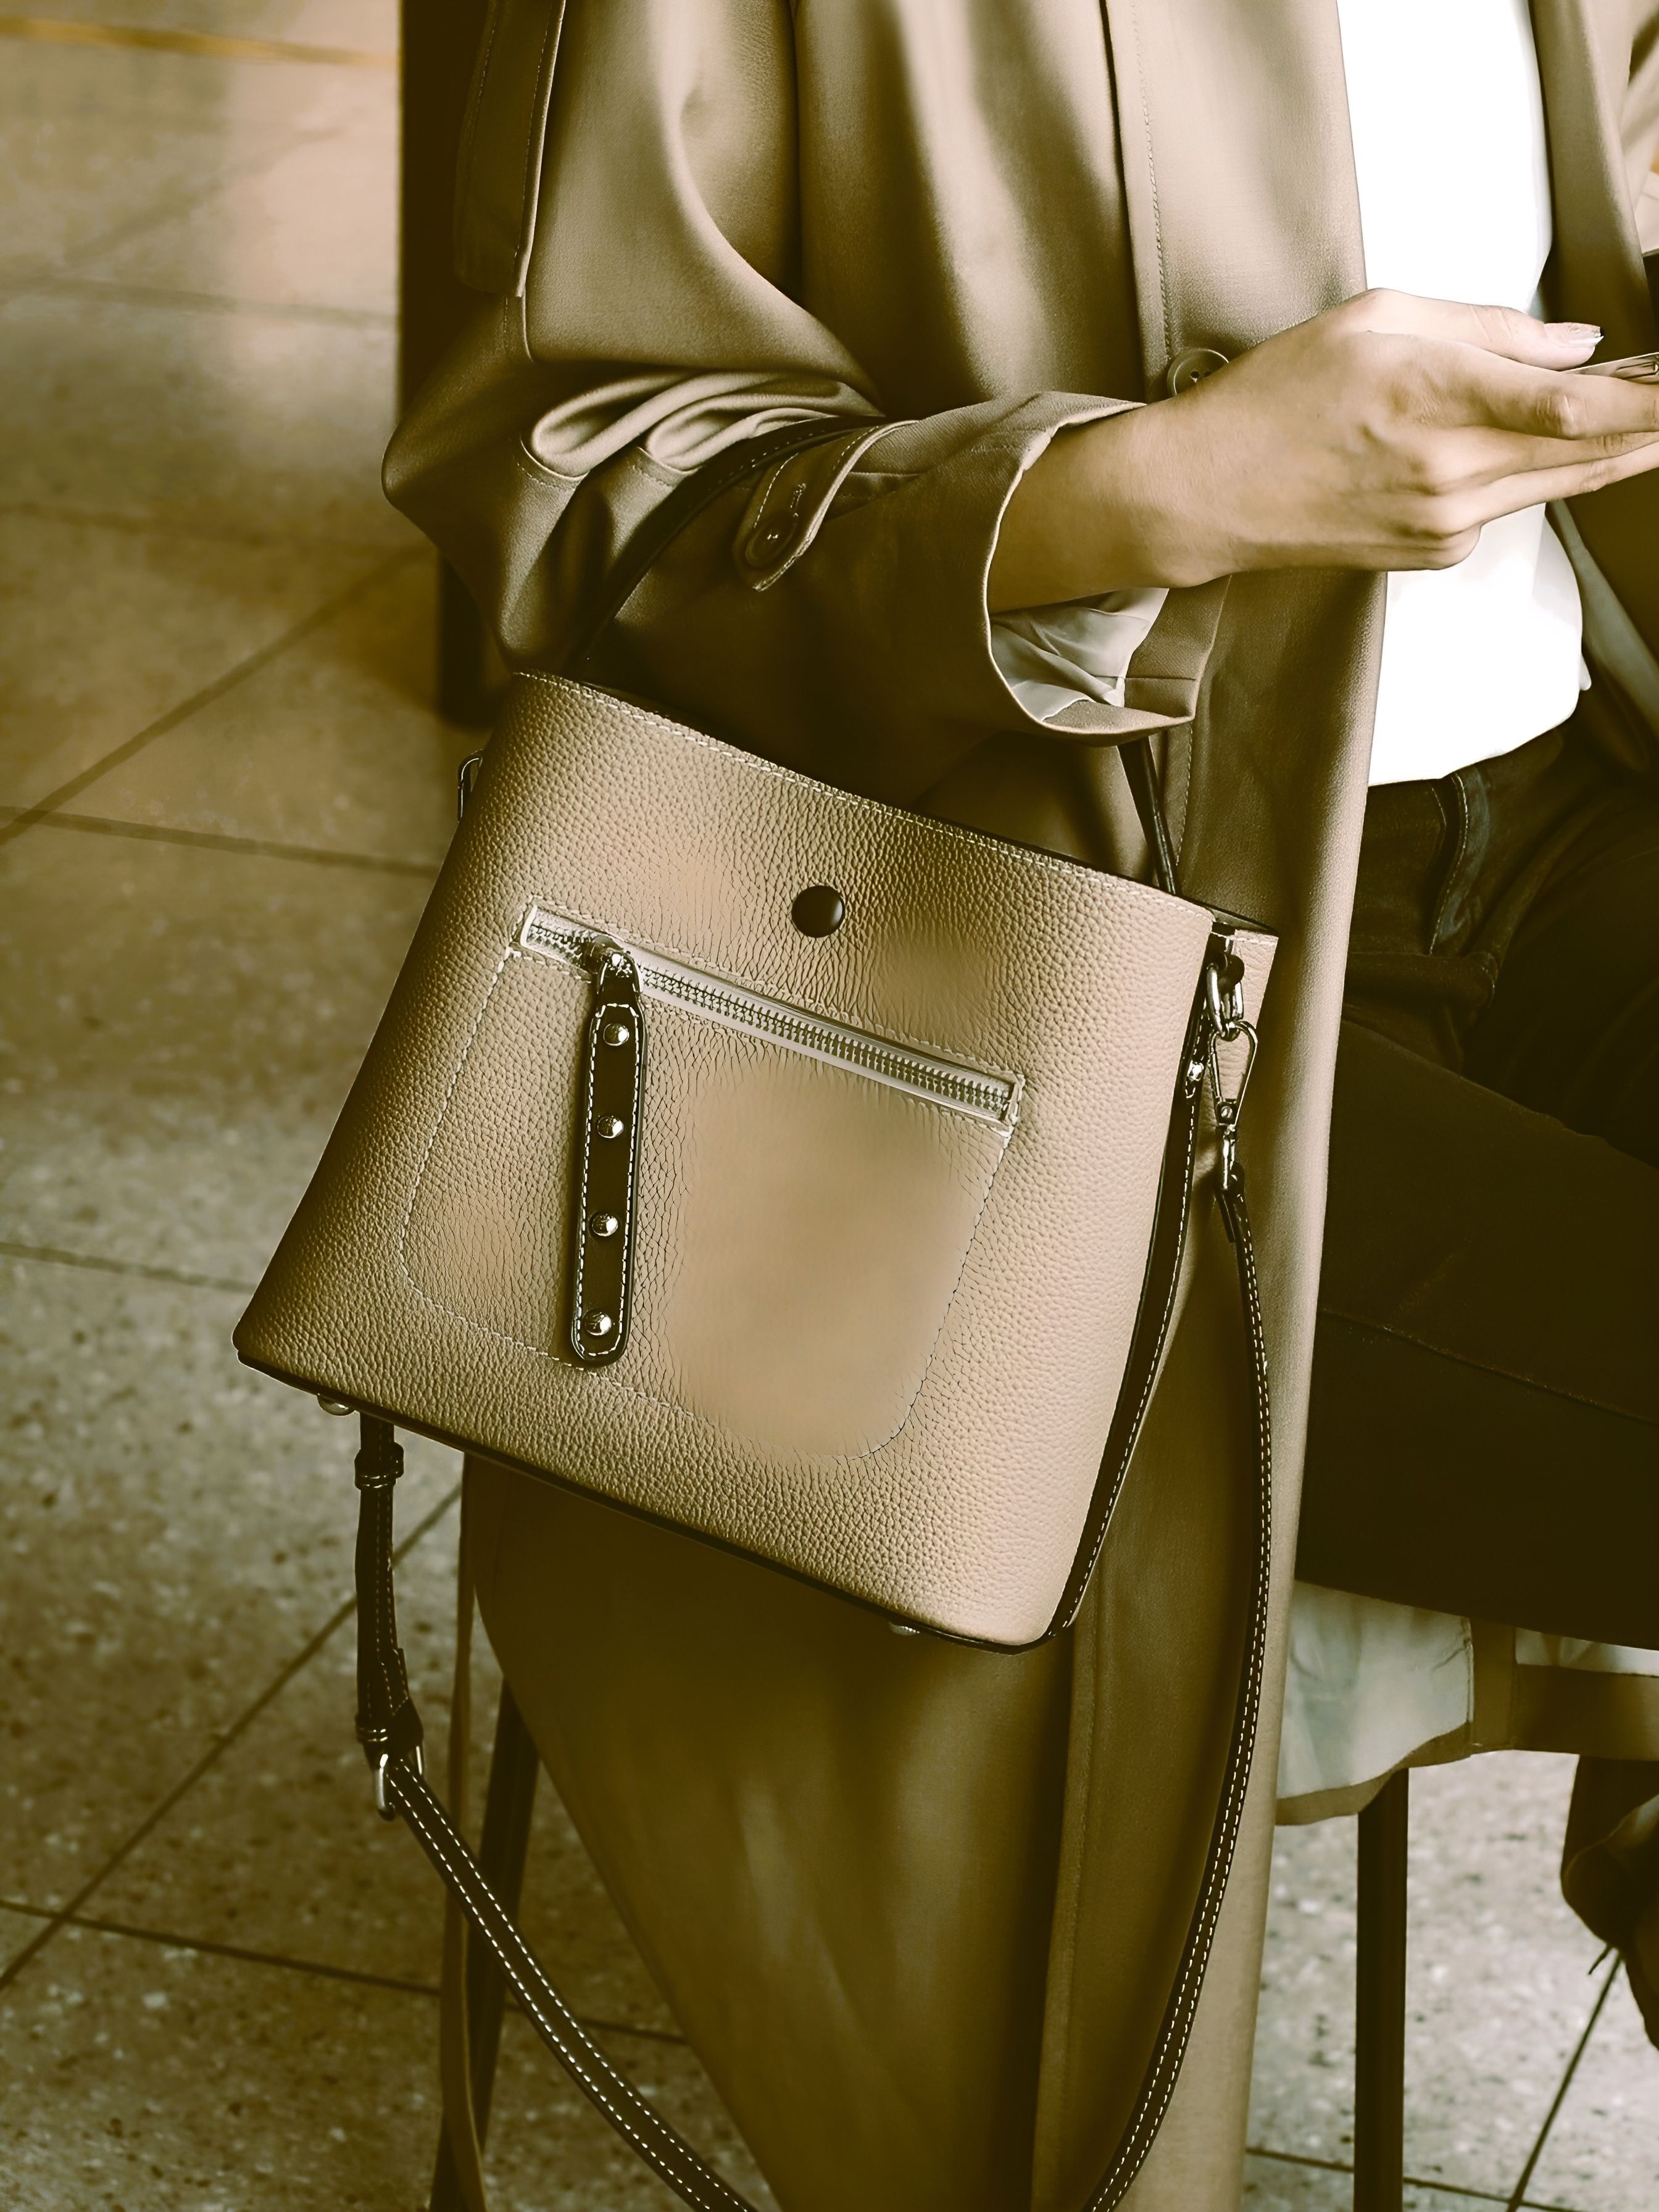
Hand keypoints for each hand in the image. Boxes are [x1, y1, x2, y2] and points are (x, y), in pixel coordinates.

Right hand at [989, 291, 1658, 605]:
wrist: (1209, 494)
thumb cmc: (1277, 395)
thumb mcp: (1375, 317)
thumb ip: (1485, 328)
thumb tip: (1576, 346)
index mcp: (1432, 395)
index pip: (1571, 406)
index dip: (1644, 401)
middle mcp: (1446, 470)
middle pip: (1585, 453)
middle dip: (1647, 428)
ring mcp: (1442, 521)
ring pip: (1559, 484)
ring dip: (1611, 451)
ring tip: (1651, 419)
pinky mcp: (1434, 551)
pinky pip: (1507, 508)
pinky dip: (1536, 476)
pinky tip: (1535, 449)